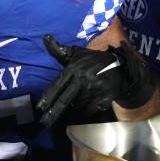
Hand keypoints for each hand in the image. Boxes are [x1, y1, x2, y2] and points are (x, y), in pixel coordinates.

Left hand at [37, 36, 153, 126]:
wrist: (119, 65)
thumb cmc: (93, 61)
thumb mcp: (77, 53)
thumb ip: (59, 50)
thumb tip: (45, 37)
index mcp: (74, 69)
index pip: (57, 85)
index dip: (48, 98)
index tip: (39, 108)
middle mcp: (83, 79)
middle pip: (65, 100)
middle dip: (53, 113)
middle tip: (44, 123)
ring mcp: (95, 89)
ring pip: (78, 105)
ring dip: (75, 107)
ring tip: (78, 101)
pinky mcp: (105, 97)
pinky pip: (91, 109)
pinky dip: (87, 109)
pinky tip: (88, 104)